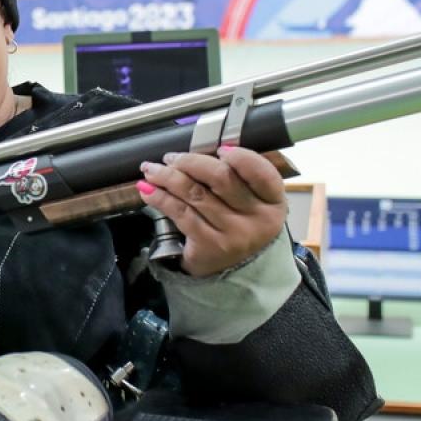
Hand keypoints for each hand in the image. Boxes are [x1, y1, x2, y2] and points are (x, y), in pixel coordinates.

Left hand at [137, 146, 286, 277]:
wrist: (233, 270)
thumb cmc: (238, 224)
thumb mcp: (251, 202)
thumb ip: (236, 176)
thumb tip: (197, 149)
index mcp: (273, 202)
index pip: (261, 172)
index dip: (240, 157)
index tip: (219, 149)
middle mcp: (258, 220)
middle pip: (221, 178)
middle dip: (190, 162)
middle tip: (171, 157)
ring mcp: (234, 235)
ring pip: (195, 194)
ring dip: (167, 176)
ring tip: (151, 169)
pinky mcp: (209, 247)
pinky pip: (180, 214)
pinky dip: (160, 198)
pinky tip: (148, 190)